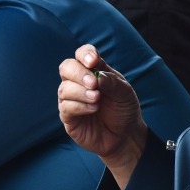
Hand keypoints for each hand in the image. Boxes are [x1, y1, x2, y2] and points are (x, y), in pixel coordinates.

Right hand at [58, 45, 145, 184]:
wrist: (125, 135)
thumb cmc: (123, 109)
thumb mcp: (125, 93)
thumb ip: (112, 82)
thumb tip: (98, 76)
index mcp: (93, 71)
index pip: (82, 55)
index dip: (85, 54)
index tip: (93, 61)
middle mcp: (78, 83)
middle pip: (66, 68)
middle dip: (79, 73)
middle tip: (94, 83)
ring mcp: (71, 99)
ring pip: (64, 88)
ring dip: (80, 92)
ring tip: (97, 99)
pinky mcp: (68, 117)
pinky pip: (66, 107)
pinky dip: (80, 106)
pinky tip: (94, 108)